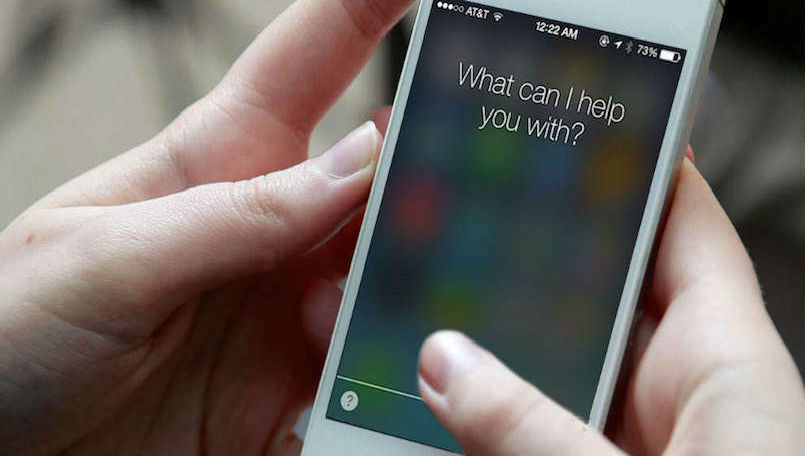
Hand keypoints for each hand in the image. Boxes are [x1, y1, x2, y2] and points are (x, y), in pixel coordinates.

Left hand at [0, 0, 411, 453]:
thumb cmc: (7, 336)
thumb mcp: (107, 260)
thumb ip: (236, 214)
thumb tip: (360, 160)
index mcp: (214, 163)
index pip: (309, 59)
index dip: (368, 6)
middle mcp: (266, 228)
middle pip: (378, 173)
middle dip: (428, 167)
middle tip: (463, 178)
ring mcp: (286, 305)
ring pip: (387, 272)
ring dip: (398, 287)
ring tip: (348, 316)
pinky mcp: (292, 383)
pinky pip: (366, 368)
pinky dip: (385, 373)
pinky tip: (370, 383)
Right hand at [418, 157, 804, 454]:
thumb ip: (536, 430)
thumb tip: (444, 365)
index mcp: (726, 362)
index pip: (688, 227)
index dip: (641, 167)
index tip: (577, 123)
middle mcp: (686, 388)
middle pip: (609, 287)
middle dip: (539, 253)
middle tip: (464, 214)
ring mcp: (644, 430)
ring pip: (568, 359)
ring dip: (508, 343)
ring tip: (435, 311)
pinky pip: (547, 415)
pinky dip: (505, 404)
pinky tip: (453, 396)